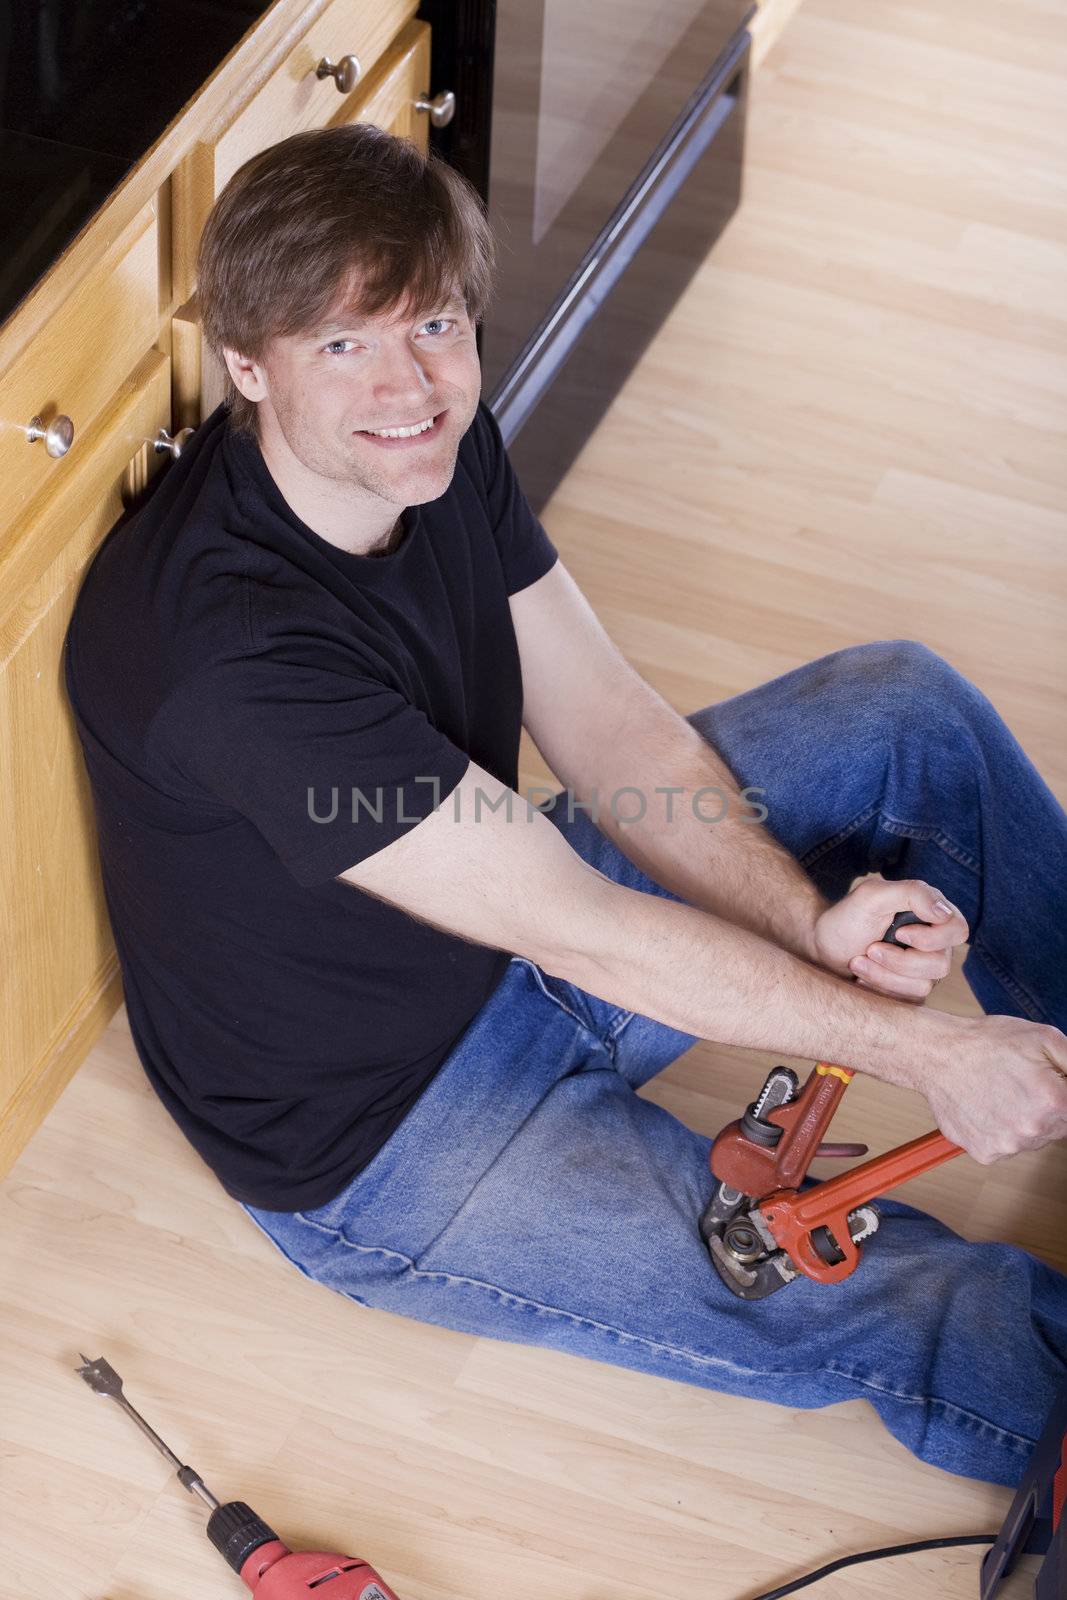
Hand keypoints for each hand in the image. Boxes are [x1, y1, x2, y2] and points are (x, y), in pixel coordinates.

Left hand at [811, 873, 968, 1001]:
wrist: (822, 947)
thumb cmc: (847, 918)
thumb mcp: (873, 895)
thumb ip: (913, 893)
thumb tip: (945, 913)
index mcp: (932, 915)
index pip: (959, 930)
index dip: (932, 937)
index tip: (900, 933)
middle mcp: (934, 944)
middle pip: (941, 963)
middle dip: (899, 960)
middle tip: (871, 948)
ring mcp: (924, 970)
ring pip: (925, 985)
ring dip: (885, 973)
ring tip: (860, 960)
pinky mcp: (910, 991)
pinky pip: (909, 999)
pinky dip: (881, 986)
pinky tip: (864, 975)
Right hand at [923, 1014, 1066, 1162]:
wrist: (937, 1053)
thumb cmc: (987, 1042)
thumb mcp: (1044, 1037)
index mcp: (1054, 1103)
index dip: (1062, 1092)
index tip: (1043, 1083)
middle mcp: (1032, 1131)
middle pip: (1058, 1128)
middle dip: (1047, 1108)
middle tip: (1019, 1083)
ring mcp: (1007, 1146)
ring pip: (1031, 1138)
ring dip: (1022, 1119)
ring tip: (998, 1092)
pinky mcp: (985, 1153)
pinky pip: (1005, 1146)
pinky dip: (998, 1129)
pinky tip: (985, 1105)